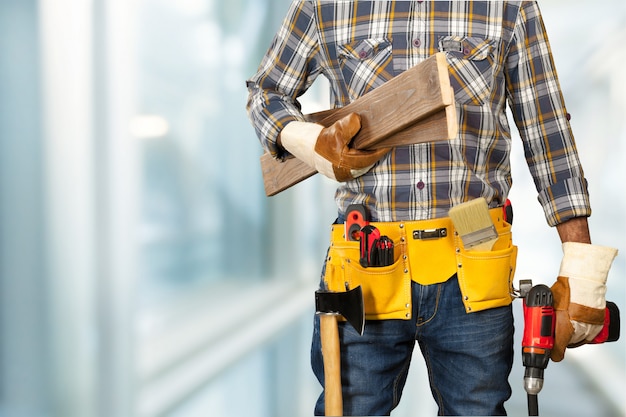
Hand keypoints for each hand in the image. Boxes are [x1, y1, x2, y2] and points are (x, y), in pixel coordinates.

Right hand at [280, 113, 388, 180]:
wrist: (299, 145)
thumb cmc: (315, 141)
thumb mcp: (333, 130)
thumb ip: (349, 126)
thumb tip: (359, 121)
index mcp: (346, 165)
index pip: (371, 157)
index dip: (381, 149)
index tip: (388, 141)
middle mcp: (345, 173)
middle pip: (367, 161)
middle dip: (373, 151)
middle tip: (379, 139)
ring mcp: (341, 174)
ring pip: (360, 163)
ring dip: (365, 153)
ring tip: (369, 142)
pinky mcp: (337, 171)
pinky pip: (353, 164)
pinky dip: (357, 156)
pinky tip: (357, 147)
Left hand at [551, 242, 617, 361]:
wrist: (583, 281)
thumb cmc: (566, 290)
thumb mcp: (549, 305)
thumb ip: (544, 315)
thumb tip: (535, 318)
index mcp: (565, 328)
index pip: (558, 350)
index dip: (553, 353)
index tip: (550, 353)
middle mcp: (578, 331)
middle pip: (567, 345)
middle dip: (560, 340)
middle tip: (555, 333)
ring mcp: (589, 329)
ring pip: (578, 340)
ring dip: (571, 336)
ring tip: (566, 325)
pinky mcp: (597, 325)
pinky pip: (589, 334)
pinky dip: (582, 332)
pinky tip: (577, 324)